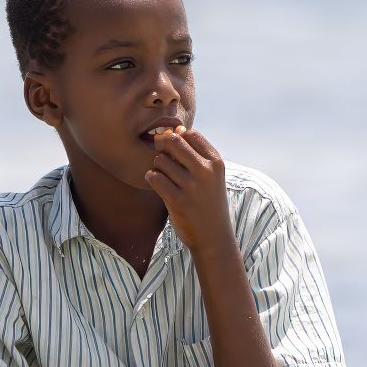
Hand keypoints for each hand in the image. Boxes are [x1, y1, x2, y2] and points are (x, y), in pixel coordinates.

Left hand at [144, 127, 235, 261]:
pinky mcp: (177, 200)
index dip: (177, 137)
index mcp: (215, 162)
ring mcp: (191, 186)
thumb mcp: (211, 177)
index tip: (173, 148)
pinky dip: (151, 177)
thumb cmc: (208, 202)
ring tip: (163, 176)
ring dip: (157, 166)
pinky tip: (156, 182)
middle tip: (160, 152)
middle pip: (174, 142)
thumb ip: (196, 154)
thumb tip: (176, 129)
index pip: (190, 135)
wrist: (213, 237)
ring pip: (161, 161)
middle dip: (162, 144)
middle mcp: (205, 171)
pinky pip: (155, 177)